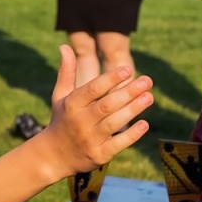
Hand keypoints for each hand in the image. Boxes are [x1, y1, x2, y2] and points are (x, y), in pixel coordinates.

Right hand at [36, 46, 151, 175]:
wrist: (52, 156)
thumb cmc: (61, 120)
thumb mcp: (60, 96)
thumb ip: (66, 72)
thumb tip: (65, 46)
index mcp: (71, 104)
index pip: (93, 89)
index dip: (111, 79)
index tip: (128, 69)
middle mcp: (80, 121)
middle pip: (107, 105)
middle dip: (128, 92)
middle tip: (147, 80)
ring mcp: (90, 139)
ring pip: (114, 123)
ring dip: (133, 110)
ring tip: (150, 97)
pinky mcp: (99, 155)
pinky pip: (117, 144)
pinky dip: (131, 135)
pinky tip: (144, 124)